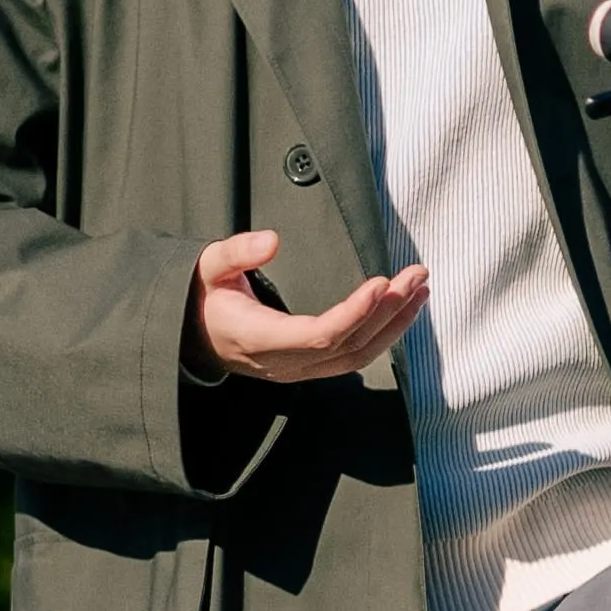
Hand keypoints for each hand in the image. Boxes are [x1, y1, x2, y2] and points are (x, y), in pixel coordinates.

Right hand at [187, 228, 429, 387]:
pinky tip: (402, 312)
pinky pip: (353, 358)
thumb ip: (236, 252)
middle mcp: (283, 362)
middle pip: (349, 344)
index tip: (381, 283)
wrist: (190, 335)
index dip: (355, 312)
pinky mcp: (308, 368)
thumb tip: (272, 240)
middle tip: (416, 275)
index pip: (320, 335)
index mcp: (259, 338)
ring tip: (420, 291)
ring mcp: (297, 370)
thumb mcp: (208, 267)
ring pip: (357, 357)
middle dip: (388, 310)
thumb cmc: (202, 297)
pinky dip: (382, 336)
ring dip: (394, 325)